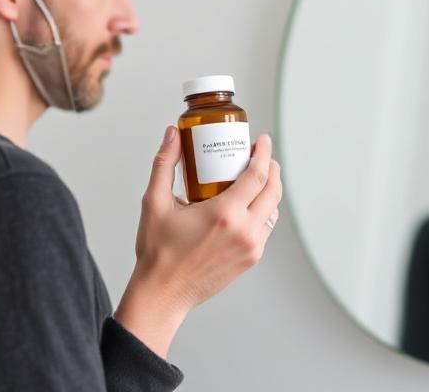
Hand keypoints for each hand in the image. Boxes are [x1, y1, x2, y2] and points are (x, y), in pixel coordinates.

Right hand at [114, 125, 282, 358]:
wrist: (163, 294)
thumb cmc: (157, 253)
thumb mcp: (155, 203)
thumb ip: (165, 164)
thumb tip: (172, 135)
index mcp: (225, 214)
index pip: (258, 175)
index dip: (264, 153)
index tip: (262, 140)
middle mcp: (244, 231)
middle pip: (273, 190)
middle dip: (271, 167)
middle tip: (260, 155)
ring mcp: (251, 248)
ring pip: (273, 210)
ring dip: (270, 189)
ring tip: (255, 177)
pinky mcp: (251, 259)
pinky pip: (265, 228)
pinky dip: (263, 210)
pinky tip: (249, 203)